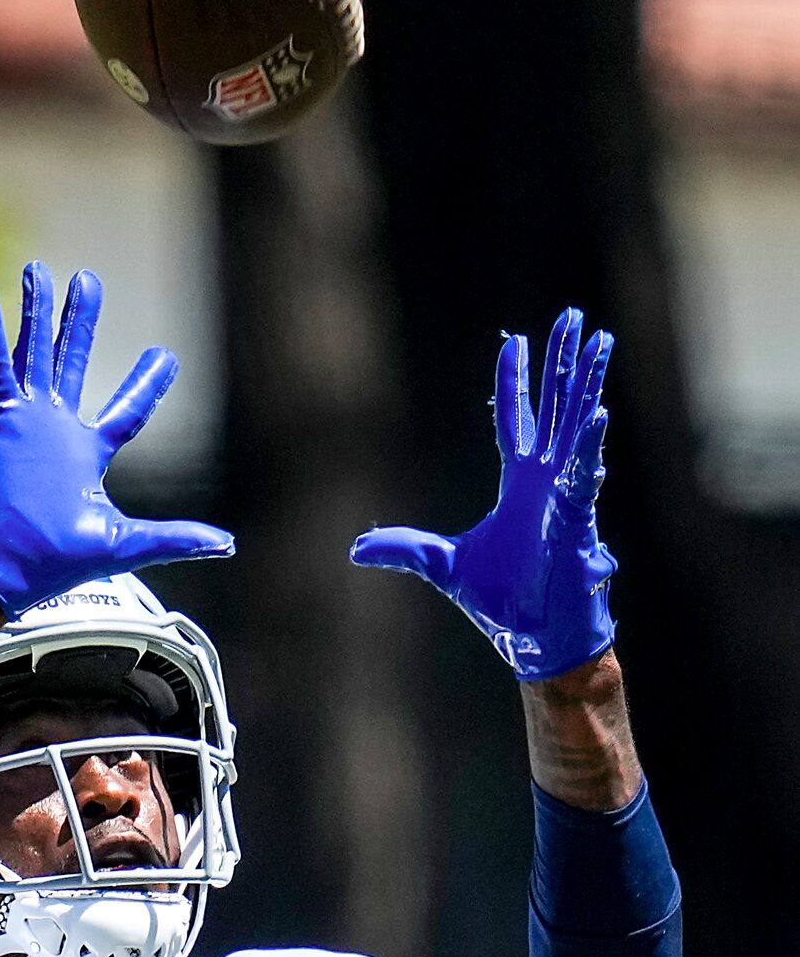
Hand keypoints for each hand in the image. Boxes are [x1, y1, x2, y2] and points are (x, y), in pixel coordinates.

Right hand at [0, 262, 234, 617]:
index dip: (147, 383)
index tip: (165, 356)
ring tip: (38, 270)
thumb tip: (227, 544)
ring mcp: (27, 422)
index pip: (127, 410)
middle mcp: (59, 431)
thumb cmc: (53, 562)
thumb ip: (174, 538)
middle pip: (74, 362)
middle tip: (88, 281)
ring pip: (34, 353)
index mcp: (89, 454)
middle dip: (80, 322)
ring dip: (37, 312)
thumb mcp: (123, 544)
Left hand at [350, 309, 616, 679]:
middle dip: (563, 362)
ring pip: (580, 424)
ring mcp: (566, 494)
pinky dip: (590, 443)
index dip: (515, 381)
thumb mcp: (442, 565)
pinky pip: (586, 472)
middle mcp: (546, 480)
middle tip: (573, 317)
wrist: (534, 639)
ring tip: (600, 340)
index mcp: (519, 484)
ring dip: (588, 382)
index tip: (514, 340)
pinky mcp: (578, 516)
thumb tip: (356, 548)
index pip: (516, 419)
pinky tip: (596, 410)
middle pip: (556, 406)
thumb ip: (404, 548)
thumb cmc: (502, 602)